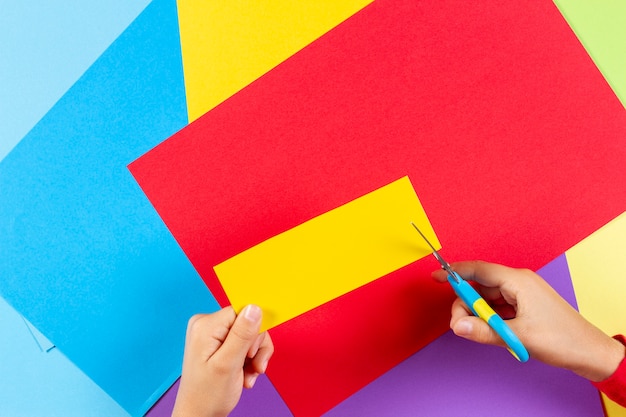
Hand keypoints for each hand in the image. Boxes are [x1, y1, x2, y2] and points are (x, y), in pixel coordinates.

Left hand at [172, 305, 273, 416]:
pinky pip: (244, 342)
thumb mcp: (228, 364)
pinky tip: (244, 374)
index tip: (251, 354)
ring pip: (249, 334)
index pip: (242, 312)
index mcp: (205, 325)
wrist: (199, 414)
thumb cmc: (207, 396)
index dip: (253, 332)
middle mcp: (206, 324)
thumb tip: (255, 308)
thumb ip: (242, 335)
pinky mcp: (218, 342)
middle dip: (255, 348)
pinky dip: (249, 360)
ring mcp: (212, 333)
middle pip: (248, 323)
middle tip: (253, 368)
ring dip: (254, 357)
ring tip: (248, 375)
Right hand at [432, 261, 624, 381]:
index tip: (435, 276)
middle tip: (460, 325)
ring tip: (481, 332)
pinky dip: (490, 317)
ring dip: (479, 313)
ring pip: (487, 298)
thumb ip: (483, 330)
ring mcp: (522, 293)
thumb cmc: (561, 339)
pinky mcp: (524, 305)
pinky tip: (492, 331)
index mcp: (518, 280)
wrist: (589, 352)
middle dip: (466, 304)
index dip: (454, 272)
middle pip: (480, 285)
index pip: (478, 269)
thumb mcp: (518, 336)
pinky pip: (498, 306)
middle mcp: (518, 282)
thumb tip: (456, 326)